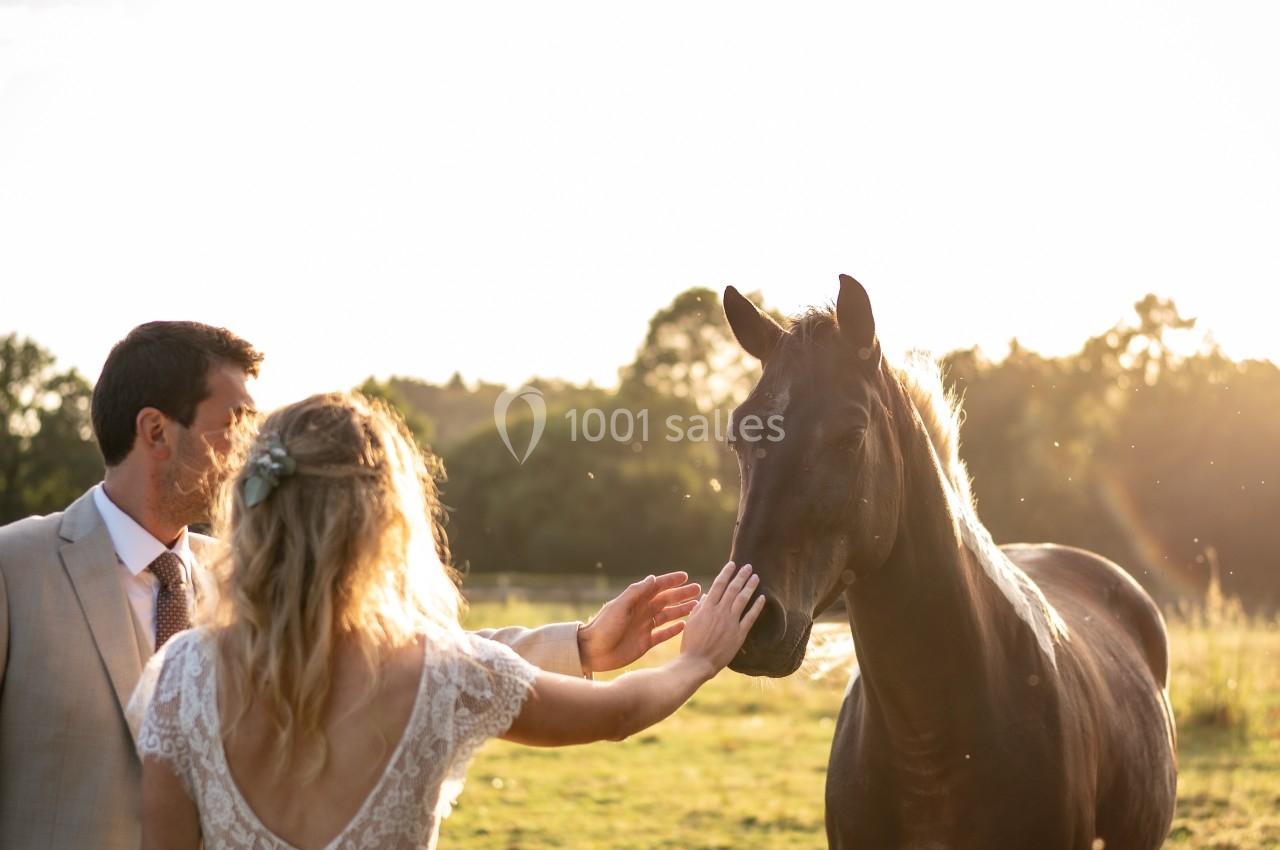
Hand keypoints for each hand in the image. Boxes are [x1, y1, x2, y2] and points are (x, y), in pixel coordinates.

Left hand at [577, 572, 701, 673]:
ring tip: (697, 606)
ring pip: (668, 616)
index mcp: (636, 601)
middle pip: (666, 600)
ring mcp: (644, 627)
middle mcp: (642, 612)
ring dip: (681, 610)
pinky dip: (674, 630)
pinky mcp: (645, 643)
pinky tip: (685, 626)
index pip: (657, 587)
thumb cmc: (602, 627)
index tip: (685, 576)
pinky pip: (663, 634)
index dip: (671, 581)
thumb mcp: (619, 607)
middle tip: (698, 590)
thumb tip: (653, 578)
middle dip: (681, 594)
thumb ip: (636, 592)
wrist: (591, 651)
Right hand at [680, 562, 763, 674]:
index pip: (719, 584)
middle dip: (741, 576)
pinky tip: (762, 598)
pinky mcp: (739, 634)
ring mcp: (730, 622)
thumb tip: (706, 596)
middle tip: (748, 567)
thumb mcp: (691, 622)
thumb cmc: (690, 644)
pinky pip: (750, 617)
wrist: (697, 663)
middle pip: (733, 589)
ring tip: (756, 577)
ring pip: (742, 599)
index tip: (732, 565)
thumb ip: (699, 608)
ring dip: (750, 587)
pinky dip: (757, 606)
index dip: (726, 573)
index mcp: (707, 607)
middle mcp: (720, 611)